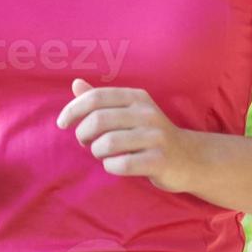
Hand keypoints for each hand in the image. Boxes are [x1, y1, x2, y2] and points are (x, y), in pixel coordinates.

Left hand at [55, 78, 197, 192]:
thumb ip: (102, 100)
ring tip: (102, 154)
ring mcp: (155, 136)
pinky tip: (115, 164)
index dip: (73, 109)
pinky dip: (111, 166)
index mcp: (137, 97)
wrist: (188, 157)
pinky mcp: (159, 160)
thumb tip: (75, 84)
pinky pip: (122, 164)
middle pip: (98, 120)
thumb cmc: (150, 134)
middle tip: (85, 142)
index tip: (62, 123)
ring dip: (96, 152)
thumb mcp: (130, 111)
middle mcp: (147, 113)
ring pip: (107, 143)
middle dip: (82, 134)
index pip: (96, 97)